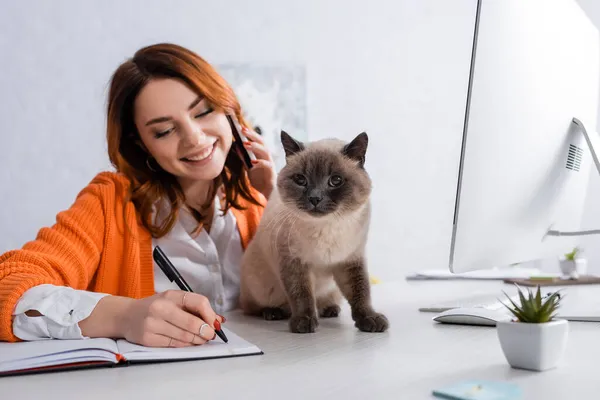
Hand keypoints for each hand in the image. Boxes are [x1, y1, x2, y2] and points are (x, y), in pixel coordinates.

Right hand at [79, 291, 224, 347]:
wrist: (126, 316)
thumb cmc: (155, 307)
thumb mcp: (174, 301)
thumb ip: (195, 309)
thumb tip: (219, 320)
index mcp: (171, 295)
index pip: (198, 302)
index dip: (210, 315)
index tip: (215, 323)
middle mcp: (161, 308)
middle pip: (192, 322)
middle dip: (206, 331)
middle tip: (211, 335)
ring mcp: (153, 324)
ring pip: (184, 336)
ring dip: (197, 340)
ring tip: (201, 339)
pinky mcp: (148, 338)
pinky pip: (173, 344)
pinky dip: (185, 344)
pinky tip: (188, 342)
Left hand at [242, 126, 275, 198]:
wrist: (266, 195)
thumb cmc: (259, 180)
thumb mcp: (249, 168)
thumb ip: (244, 158)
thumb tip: (237, 146)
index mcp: (261, 155)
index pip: (257, 141)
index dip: (250, 134)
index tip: (241, 127)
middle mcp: (267, 158)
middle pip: (262, 142)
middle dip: (253, 135)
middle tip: (243, 130)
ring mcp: (270, 165)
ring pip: (265, 151)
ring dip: (256, 147)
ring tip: (246, 144)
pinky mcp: (271, 174)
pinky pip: (267, 165)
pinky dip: (260, 163)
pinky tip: (253, 162)